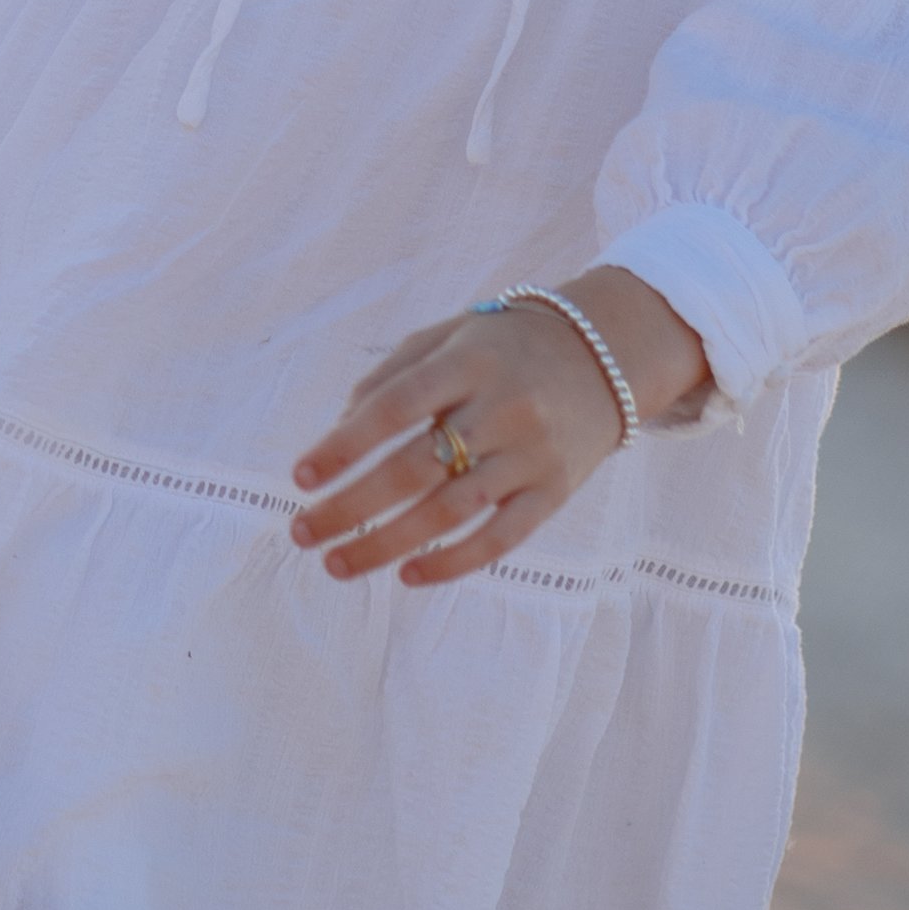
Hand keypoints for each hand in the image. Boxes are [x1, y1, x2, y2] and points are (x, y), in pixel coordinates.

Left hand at [288, 268, 709, 588]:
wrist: (608, 353)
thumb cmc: (507, 345)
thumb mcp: (451, 335)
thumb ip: (393, 374)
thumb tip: (340, 429)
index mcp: (469, 360)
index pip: (395, 407)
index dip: (344, 444)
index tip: (300, 476)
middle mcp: (502, 407)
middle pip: (414, 469)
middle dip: (350, 507)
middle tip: (302, 532)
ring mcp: (532, 453)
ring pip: (450, 512)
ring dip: (386, 544)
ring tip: (337, 563)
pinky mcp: (554, 491)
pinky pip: (500, 538)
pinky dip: (452, 562)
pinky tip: (408, 574)